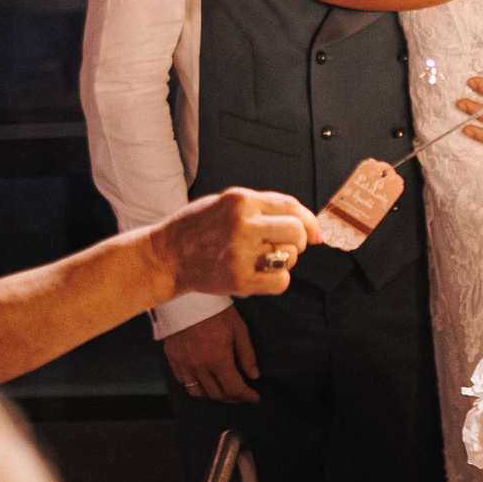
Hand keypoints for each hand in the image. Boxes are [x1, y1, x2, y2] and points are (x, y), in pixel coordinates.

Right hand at [148, 188, 316, 300]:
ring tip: (264, 259)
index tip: (316, 233)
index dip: (310, 220)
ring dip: (284, 260)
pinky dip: (277, 279)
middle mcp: (243, 224)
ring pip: (290, 256)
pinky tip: (261, 275)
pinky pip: (281, 281)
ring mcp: (241, 252)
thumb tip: (306, 224)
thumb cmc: (196, 229)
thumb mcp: (224, 203)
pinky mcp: (239, 278)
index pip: (291, 206)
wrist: (166, 256)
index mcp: (240, 200)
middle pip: (297, 231)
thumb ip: (261, 208)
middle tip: (285, 247)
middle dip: (299, 241)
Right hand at [164, 306, 259, 403]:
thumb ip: (247, 355)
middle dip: (233, 397)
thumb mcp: (238, 328)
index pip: (234, 389)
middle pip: (217, 394)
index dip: (246, 396)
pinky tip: (205, 381)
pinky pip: (183, 381)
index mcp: (217, 358)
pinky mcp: (172, 357)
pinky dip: (196, 386)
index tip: (255, 397)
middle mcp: (198, 365)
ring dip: (214, 395)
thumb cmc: (216, 309)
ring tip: (224, 390)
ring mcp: (183, 363)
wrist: (188, 295)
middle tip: (242, 394)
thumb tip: (254, 376)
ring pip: (198, 393)